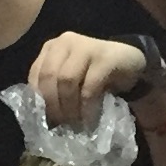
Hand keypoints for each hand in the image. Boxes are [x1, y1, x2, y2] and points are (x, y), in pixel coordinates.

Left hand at [27, 32, 146, 131]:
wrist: (131, 62)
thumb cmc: (96, 74)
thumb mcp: (71, 78)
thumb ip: (55, 88)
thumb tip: (43, 116)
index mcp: (52, 48)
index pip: (35, 75)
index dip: (39, 101)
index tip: (48, 120)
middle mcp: (65, 42)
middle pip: (48, 77)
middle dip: (53, 105)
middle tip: (63, 124)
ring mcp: (85, 46)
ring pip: (66, 80)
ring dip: (70, 107)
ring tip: (76, 122)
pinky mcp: (104, 57)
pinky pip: (89, 87)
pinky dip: (87, 107)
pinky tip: (90, 119)